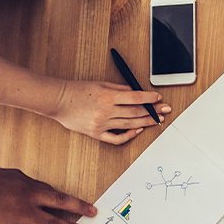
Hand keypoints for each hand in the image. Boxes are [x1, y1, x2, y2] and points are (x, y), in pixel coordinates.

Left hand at [0, 167, 96, 223]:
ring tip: (68, 203)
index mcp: (27, 213)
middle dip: (79, 206)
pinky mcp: (17, 174)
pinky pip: (33, 184)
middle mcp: (30, 196)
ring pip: (49, 190)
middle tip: (93, 210)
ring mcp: (25, 182)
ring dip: (60, 198)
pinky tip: (35, 196)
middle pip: (62, 201)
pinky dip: (38, 191)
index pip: (54, 223)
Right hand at [50, 80, 170, 144]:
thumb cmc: (78, 91)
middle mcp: (106, 112)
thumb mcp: (101, 84)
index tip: (159, 99)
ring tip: (157, 120)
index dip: (150, 99)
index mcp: (108, 97)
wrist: (59, 101)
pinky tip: (138, 130)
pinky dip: (129, 135)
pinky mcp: (96, 133)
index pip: (136, 98)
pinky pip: (116, 138)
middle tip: (165, 110)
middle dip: (153, 111)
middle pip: (136, 112)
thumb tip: (137, 92)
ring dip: (146, 122)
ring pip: (129, 125)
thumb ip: (120, 89)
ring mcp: (101, 124)